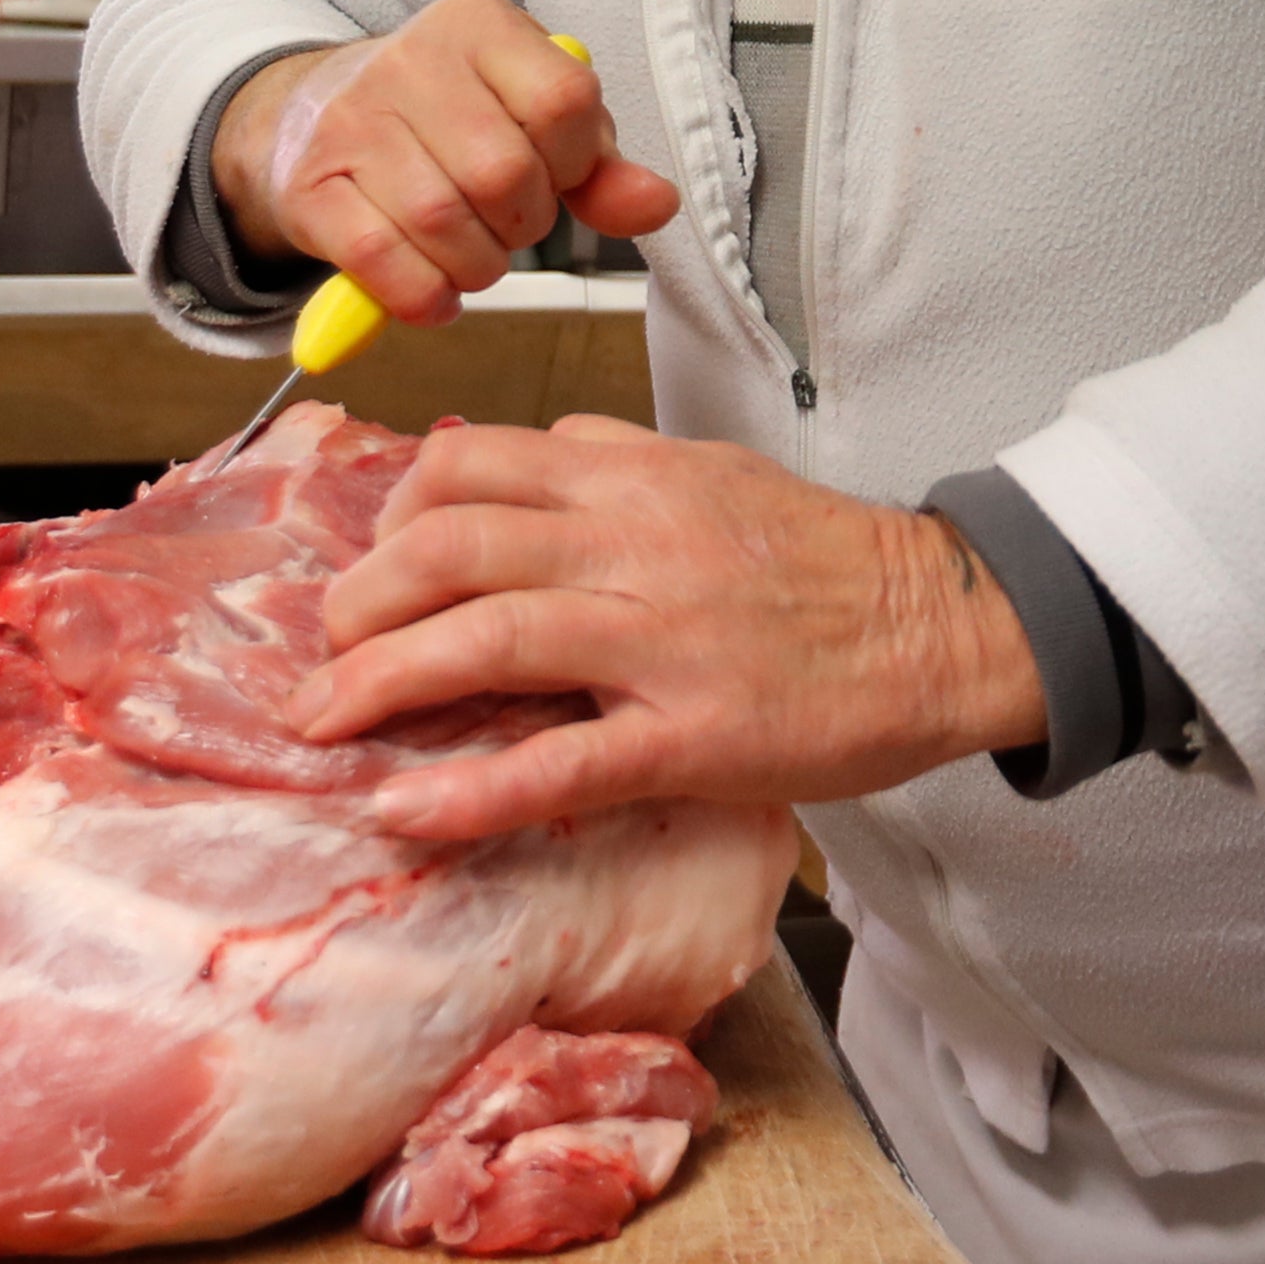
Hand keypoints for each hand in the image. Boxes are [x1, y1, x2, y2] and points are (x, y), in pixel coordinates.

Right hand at [214, 0, 677, 326]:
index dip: (573, 164)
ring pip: (443, 223)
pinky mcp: (311, 186)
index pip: (564, 101)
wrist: (314, 114)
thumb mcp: (531, 119)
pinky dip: (421, 295)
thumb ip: (599, 167)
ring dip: (475, 266)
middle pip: (504, 173)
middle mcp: (411, 60)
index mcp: (480, 25)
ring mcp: (351, 121)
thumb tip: (656, 204)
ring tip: (469, 252)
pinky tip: (430, 287)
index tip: (553, 175)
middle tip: (504, 222)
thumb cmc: (447, 119)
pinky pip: (381, 260)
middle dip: (521, 224)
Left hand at [294, 414, 1049, 838]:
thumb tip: (529, 453)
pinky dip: (468, 790)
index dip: (391, 515)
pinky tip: (403, 810)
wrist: (943, 625)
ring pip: (483, 640)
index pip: (467, 462)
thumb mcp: (712, 470)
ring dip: (378, 684)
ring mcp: (659, 640)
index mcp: (630, 473)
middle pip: (447, 547)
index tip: (371, 564)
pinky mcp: (694, 735)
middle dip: (358, 604)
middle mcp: (631, 541)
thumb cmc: (828, 558)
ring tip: (320, 725)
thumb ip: (614, 458)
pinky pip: (558, 762)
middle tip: (322, 656)